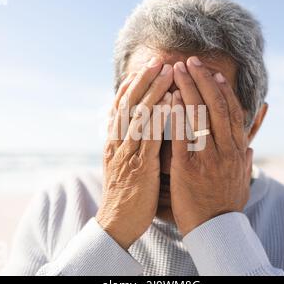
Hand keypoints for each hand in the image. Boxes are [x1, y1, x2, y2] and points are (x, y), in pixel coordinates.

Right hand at [96, 57, 172, 248]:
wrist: (117, 222)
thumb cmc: (125, 193)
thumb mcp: (120, 164)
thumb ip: (126, 144)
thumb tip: (134, 128)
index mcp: (113, 142)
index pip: (120, 107)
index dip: (131, 86)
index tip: (142, 68)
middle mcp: (117, 143)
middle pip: (128, 104)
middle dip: (143, 80)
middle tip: (157, 60)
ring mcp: (127, 153)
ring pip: (139, 115)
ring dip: (153, 90)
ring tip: (167, 72)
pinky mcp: (139, 166)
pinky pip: (149, 137)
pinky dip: (159, 116)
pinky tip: (170, 101)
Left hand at [170, 57, 252, 235]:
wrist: (215, 229)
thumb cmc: (225, 204)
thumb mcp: (242, 180)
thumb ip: (244, 161)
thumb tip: (248, 146)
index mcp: (237, 150)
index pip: (232, 112)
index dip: (223, 90)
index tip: (215, 73)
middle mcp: (226, 148)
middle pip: (216, 105)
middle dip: (203, 79)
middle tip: (191, 61)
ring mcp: (208, 156)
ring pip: (199, 114)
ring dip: (187, 88)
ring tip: (176, 69)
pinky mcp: (188, 165)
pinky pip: (182, 134)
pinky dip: (177, 113)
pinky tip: (168, 97)